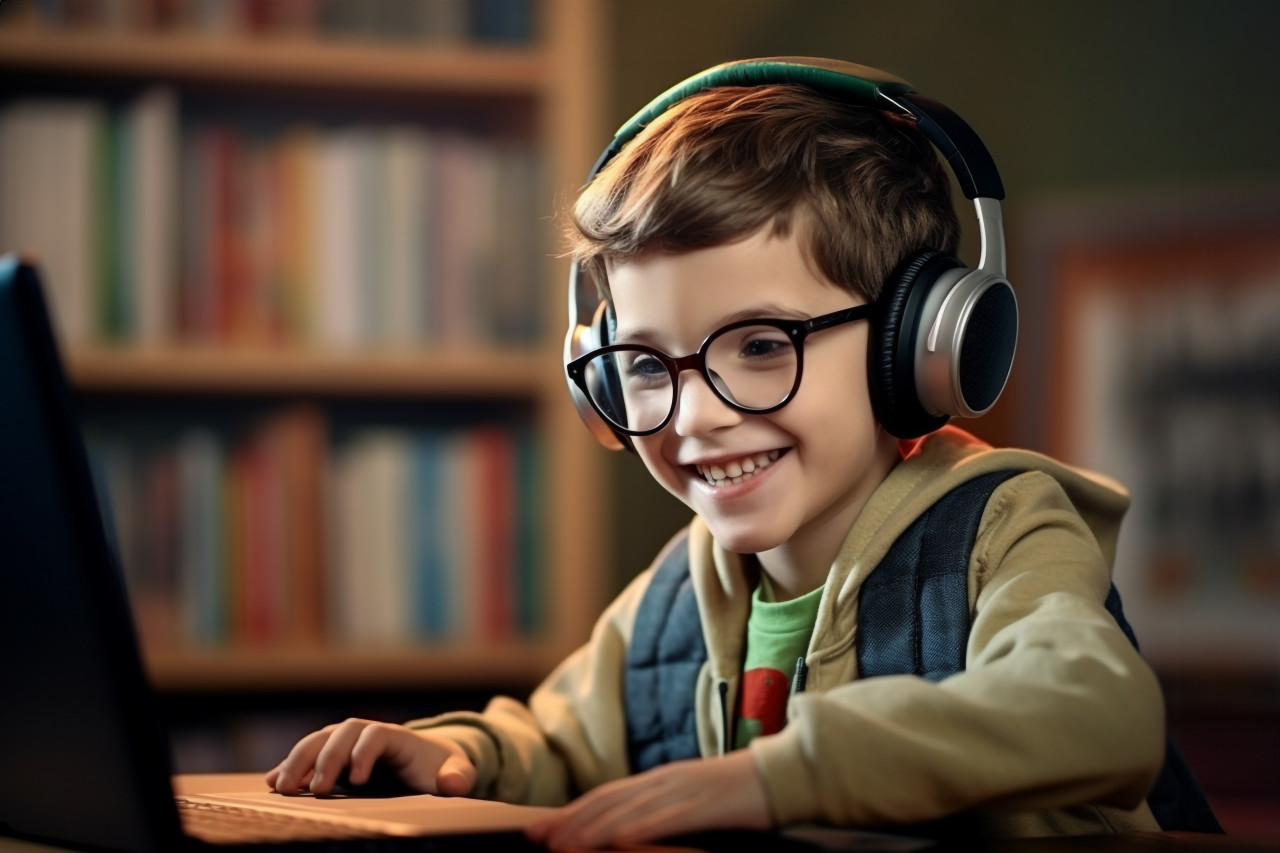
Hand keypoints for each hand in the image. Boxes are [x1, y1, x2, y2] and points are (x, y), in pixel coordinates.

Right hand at [265, 718, 475, 797]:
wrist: (426, 760)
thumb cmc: (439, 768)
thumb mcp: (454, 771)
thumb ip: (457, 776)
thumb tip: (455, 784)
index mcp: (397, 737)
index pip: (376, 733)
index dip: (364, 752)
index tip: (358, 780)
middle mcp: (367, 734)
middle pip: (341, 731)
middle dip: (326, 757)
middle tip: (314, 789)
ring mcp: (347, 743)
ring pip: (318, 739)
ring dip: (298, 760)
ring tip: (282, 787)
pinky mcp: (333, 758)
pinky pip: (308, 755)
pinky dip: (289, 766)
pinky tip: (271, 782)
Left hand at [525, 749, 771, 848]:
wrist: (784, 773)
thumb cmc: (742, 793)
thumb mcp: (695, 799)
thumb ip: (664, 811)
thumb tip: (630, 833)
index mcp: (662, 780)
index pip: (607, 796)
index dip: (573, 813)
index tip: (544, 830)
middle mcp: (666, 781)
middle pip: (608, 802)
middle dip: (570, 823)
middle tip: (538, 840)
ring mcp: (684, 791)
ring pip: (628, 813)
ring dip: (591, 830)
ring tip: (563, 846)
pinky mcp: (705, 805)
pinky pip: (665, 820)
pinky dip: (638, 831)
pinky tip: (617, 842)